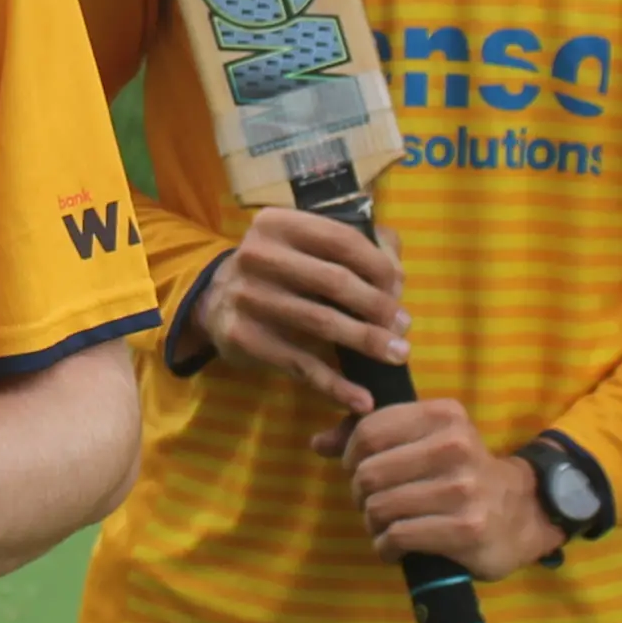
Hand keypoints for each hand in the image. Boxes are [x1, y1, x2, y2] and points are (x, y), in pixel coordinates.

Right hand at [172, 207, 407, 413]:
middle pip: (334, 281)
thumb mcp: (309, 247)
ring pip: (320, 323)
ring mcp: (247, 296)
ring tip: (398, 356)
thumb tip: (397, 279)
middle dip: (378, 307)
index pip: (342, 240)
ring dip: (366, 342)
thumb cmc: (283, 271)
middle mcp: (258, 254)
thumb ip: (359, 249)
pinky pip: (299, 365)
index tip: (400, 291)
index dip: (379, 267)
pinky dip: (335, 385)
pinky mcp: (242, 337)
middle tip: (404, 327)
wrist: (218, 302)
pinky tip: (362, 399)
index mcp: (278, 223)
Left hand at [338, 398, 564, 579]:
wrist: (522, 513)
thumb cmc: (460, 472)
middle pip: (369, 472)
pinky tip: (395, 547)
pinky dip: (386, 547)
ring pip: (380, 507)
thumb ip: (371, 435)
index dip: (350, 455)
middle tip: (371, 503)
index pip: (369, 430)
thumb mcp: (424, 441)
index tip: (358, 469)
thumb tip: (318, 442)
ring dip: (372, 524)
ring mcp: (463, 489)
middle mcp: (455, 446)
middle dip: (360, 494)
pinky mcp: (467, 529)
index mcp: (443, 415)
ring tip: (384, 526)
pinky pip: (399, 537)